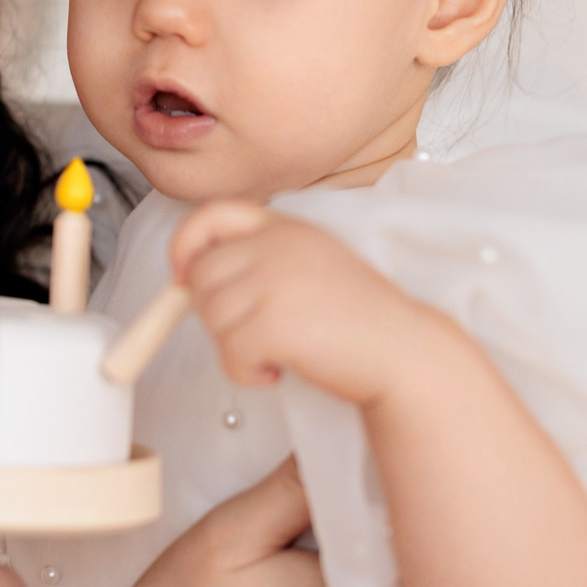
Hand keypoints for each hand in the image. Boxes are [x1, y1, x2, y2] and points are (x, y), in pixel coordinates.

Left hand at [170, 201, 443, 406]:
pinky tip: (279, 372)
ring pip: (210, 317)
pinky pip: (228, 353)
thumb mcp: (310, 266)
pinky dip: (246, 373)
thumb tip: (186, 277)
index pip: (213, 214)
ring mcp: (275, 282)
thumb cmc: (357, 320)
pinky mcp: (273, 324)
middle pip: (200, 276)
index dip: (185, 244)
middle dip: (215, 313)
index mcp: (287, 227)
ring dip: (235, 347)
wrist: (405, 353)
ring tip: (277, 352)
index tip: (182, 276)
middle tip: (255, 333)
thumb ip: (259, 260)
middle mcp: (278, 246)